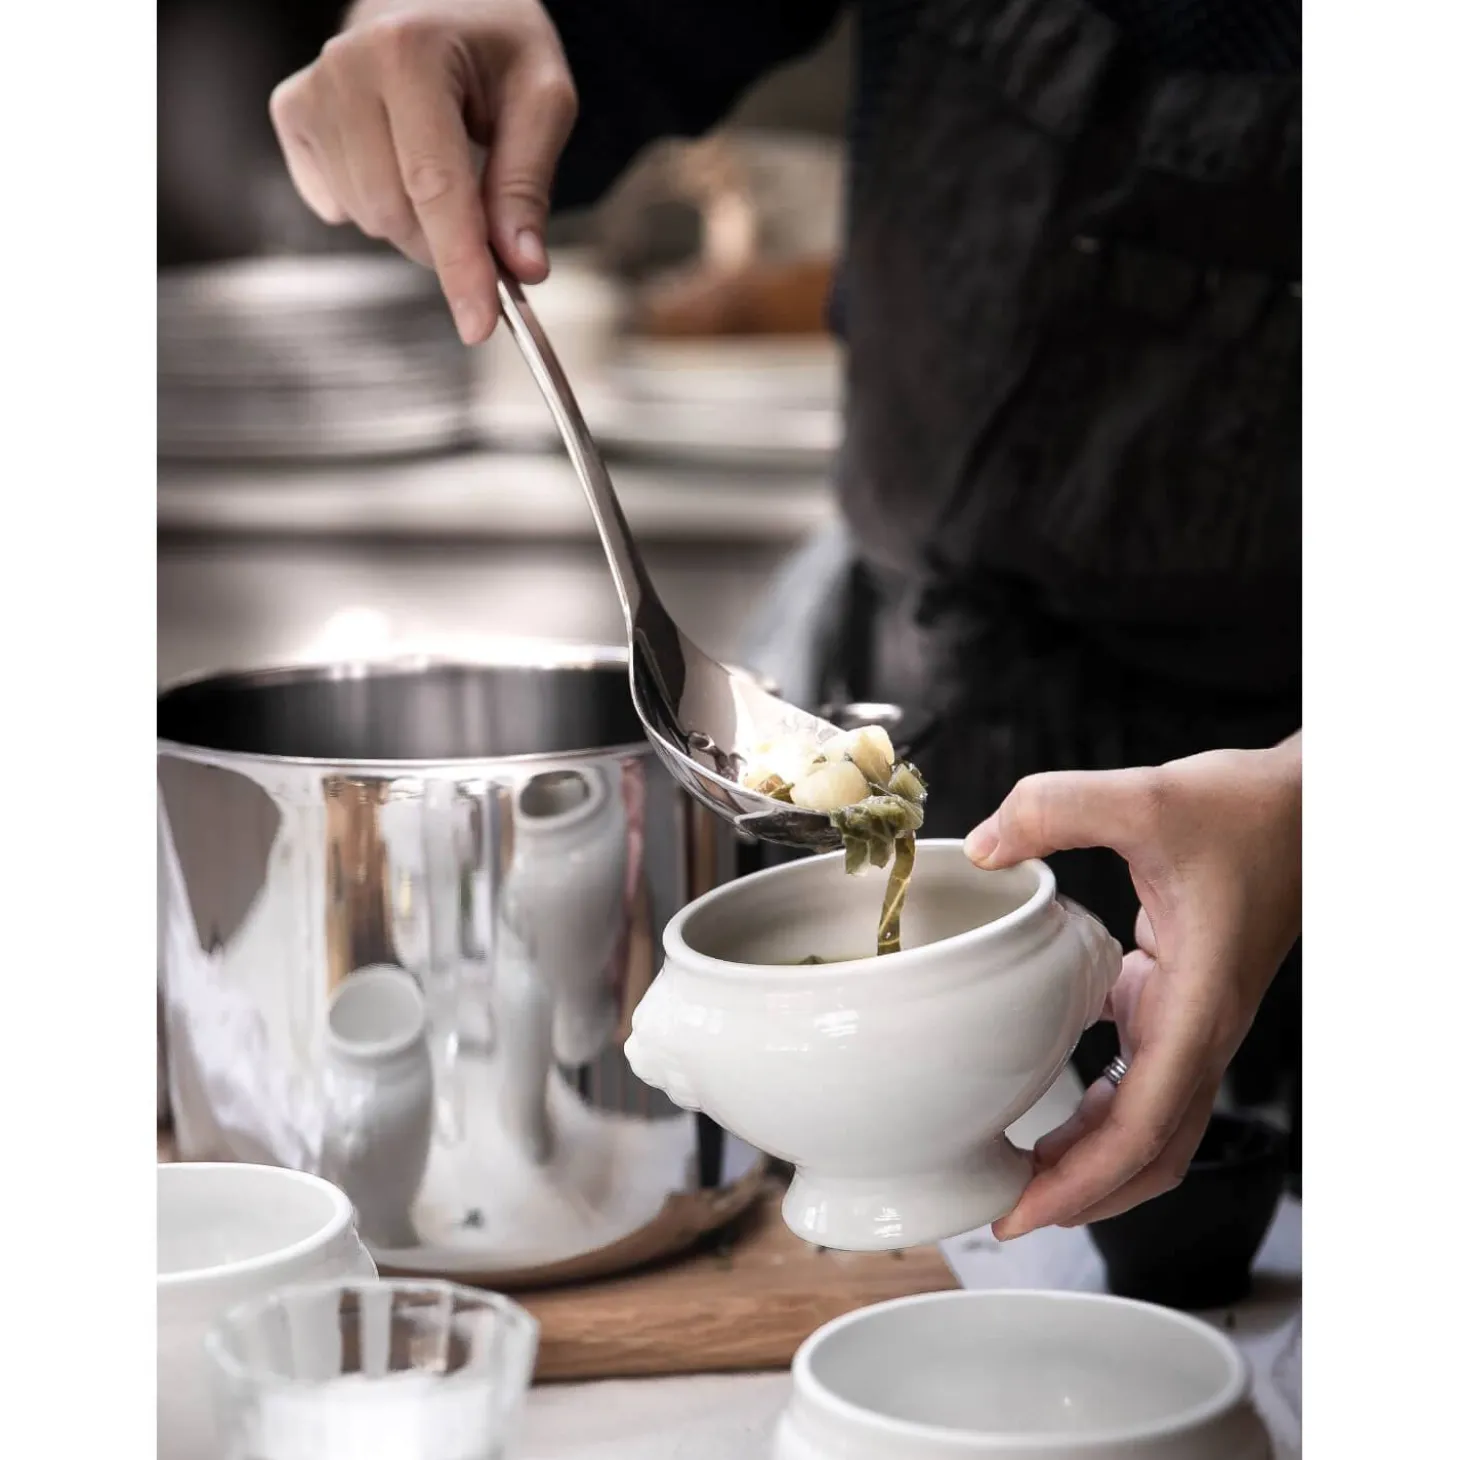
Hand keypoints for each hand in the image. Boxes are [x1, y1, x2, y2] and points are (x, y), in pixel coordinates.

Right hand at [270, 0, 576, 342]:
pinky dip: (378, 204)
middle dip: (448, 239)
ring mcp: (311, 91)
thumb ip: (529, 185)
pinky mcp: (292, 114)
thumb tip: (523, 269)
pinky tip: (398, 158)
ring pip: (367, 219)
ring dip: (416, 222)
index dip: (460, 267)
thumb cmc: (495, 45)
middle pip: (396, 215)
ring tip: (443, 164)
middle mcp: (346, 66)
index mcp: (410, 52)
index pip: (435, 187)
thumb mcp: (541, 97)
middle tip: (486, 210)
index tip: (478, 326)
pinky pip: (338, 207)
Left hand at [963, 736, 1300, 1237]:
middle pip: (1147, 1154)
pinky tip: (1056, 1093)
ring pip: (1149, 1123)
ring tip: (1021, 1168)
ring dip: (1091, 1157)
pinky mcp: (1182, 996)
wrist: (1304, 805)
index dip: (1080, 1184)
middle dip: (1081, 1195)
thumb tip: (983, 847)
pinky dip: (1101, 1104)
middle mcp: (1201, 1029)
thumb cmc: (1247, 811)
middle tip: (1005, 1212)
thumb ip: (1057, 808)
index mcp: (1197, 1008)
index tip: (1020, 1212)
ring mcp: (1195, 1019)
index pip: (1141, 1131)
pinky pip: (1143, 1076)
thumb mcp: (1147, 797)